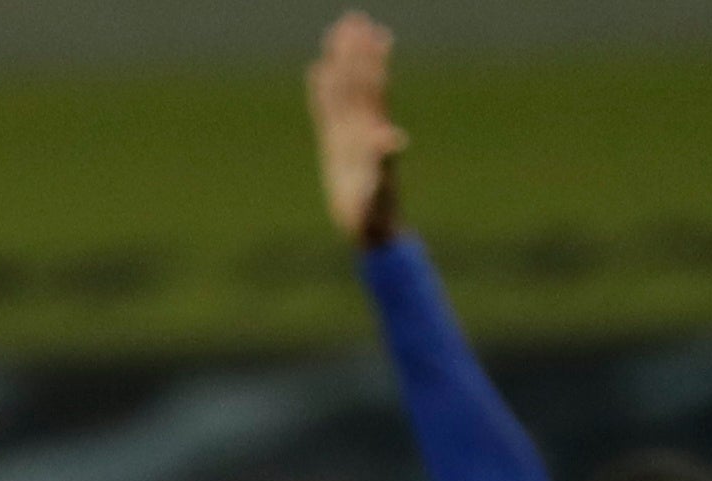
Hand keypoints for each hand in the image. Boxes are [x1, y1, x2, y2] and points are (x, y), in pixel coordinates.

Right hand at [306, 12, 407, 249]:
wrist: (371, 229)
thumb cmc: (375, 214)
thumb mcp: (380, 191)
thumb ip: (385, 166)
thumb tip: (393, 139)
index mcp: (371, 132)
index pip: (369, 89)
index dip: (369, 60)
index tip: (368, 32)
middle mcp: (361, 128)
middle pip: (357, 81)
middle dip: (355, 50)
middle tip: (353, 18)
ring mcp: (348, 134)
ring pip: (343, 91)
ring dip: (340, 62)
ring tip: (338, 32)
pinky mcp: (334, 145)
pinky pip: (325, 111)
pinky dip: (321, 90)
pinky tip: (317, 70)